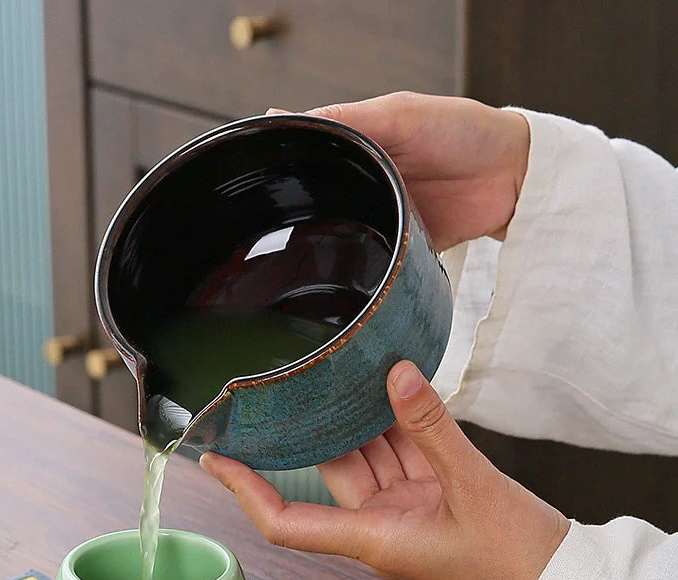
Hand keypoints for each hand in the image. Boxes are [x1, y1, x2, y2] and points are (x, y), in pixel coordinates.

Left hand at [200, 361, 569, 579]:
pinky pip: (401, 454)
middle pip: (330, 469)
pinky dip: (396, 425)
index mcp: (374, 539)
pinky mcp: (431, 497)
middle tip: (291, 380)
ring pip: (367, 456)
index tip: (216, 461)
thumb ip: (432, 426)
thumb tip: (398, 373)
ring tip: (340, 370)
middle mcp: (380, 525)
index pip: (287, 521)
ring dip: (359, 418)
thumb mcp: (472, 485)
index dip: (247, 492)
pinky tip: (389, 389)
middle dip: (315, 427)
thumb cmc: (515, 556)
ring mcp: (406, 510)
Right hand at [270, 92, 529, 250]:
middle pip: (322, 201)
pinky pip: (376, 259)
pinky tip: (345, 269)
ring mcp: (385, 215)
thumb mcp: (399, 116)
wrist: (515, 175)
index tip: (260, 183)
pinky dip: (363, 264)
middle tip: (275, 226)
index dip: (287, 172)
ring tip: (304, 249)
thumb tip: (284, 116)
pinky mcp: (404, 245)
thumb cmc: (464, 132)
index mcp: (361, 147)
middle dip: (301, 213)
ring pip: (344, 233)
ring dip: (330, 240)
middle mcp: (368, 183)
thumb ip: (348, 120)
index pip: (311, 159)